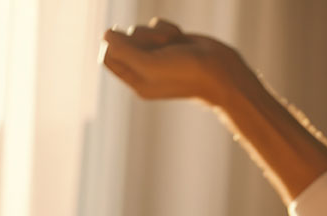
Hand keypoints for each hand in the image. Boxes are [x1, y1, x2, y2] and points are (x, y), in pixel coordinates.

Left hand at [101, 19, 242, 105]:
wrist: (221, 71)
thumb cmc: (187, 73)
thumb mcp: (151, 65)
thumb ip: (125, 51)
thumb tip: (105, 34)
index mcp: (136, 80)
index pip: (108, 57)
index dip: (113, 44)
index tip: (125, 41)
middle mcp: (144, 68)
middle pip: (123, 40)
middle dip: (140, 37)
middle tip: (159, 47)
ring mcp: (157, 55)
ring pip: (140, 30)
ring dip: (156, 32)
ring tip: (173, 44)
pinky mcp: (169, 42)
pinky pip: (156, 24)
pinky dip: (167, 28)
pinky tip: (180, 38)